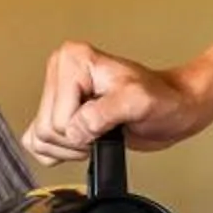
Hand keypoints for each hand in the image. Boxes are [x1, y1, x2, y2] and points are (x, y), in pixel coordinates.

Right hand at [23, 44, 211, 165]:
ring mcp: (58, 93)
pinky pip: (38, 144)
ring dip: (72, 148)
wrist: (174, 108)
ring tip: (99, 133)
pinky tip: (86, 141)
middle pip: (47, 129)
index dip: (85, 130)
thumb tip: (75, 129)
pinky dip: (62, 153)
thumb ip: (103, 114)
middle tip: (106, 129)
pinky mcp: (58, 112)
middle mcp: (61, 72)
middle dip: (78, 140)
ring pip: (41, 139)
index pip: (59, 117)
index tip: (110, 121)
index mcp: (73, 59)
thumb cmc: (163, 99)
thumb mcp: (139, 101)